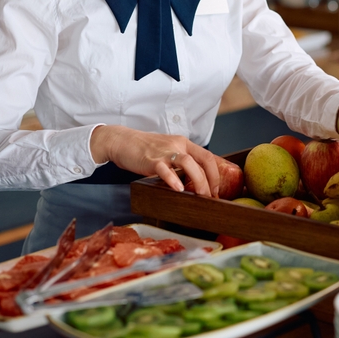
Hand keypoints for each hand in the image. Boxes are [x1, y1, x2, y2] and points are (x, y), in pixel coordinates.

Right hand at [89, 125, 219, 196]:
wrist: (122, 141)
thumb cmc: (144, 149)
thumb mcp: (167, 150)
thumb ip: (180, 161)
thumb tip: (192, 181)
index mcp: (183, 143)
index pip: (208, 157)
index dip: (215, 174)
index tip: (216, 190)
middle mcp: (177, 145)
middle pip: (203, 160)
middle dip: (211, 181)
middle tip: (212, 197)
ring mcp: (165, 152)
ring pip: (188, 163)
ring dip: (198, 181)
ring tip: (201, 196)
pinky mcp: (151, 160)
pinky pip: (164, 169)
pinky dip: (173, 179)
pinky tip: (178, 189)